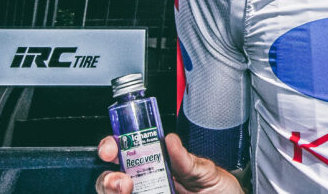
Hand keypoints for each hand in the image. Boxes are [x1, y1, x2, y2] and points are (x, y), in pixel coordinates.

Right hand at [95, 133, 244, 193]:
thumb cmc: (220, 190)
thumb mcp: (206, 171)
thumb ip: (187, 159)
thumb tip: (171, 140)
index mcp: (157, 165)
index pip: (125, 153)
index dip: (111, 147)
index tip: (111, 149)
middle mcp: (146, 184)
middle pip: (111, 180)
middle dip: (108, 178)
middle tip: (122, 181)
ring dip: (112, 190)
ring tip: (127, 189)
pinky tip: (139, 193)